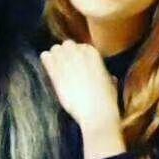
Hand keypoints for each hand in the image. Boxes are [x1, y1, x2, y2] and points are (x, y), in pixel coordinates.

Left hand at [39, 40, 125, 158]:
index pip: (82, 46)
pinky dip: (46, 60)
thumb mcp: (112, 85)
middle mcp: (80, 54)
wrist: (96, 113)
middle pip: (67, 45)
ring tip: (55, 66)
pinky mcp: (56, 72)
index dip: (78, 56)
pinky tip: (47, 65)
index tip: (77, 65)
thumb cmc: (106, 102)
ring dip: (55, 56)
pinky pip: (46, 58)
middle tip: (64, 65)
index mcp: (95, 54)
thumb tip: (109, 77)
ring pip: (55, 49)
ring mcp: (67, 62)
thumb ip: (108, 76)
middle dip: (65, 53)